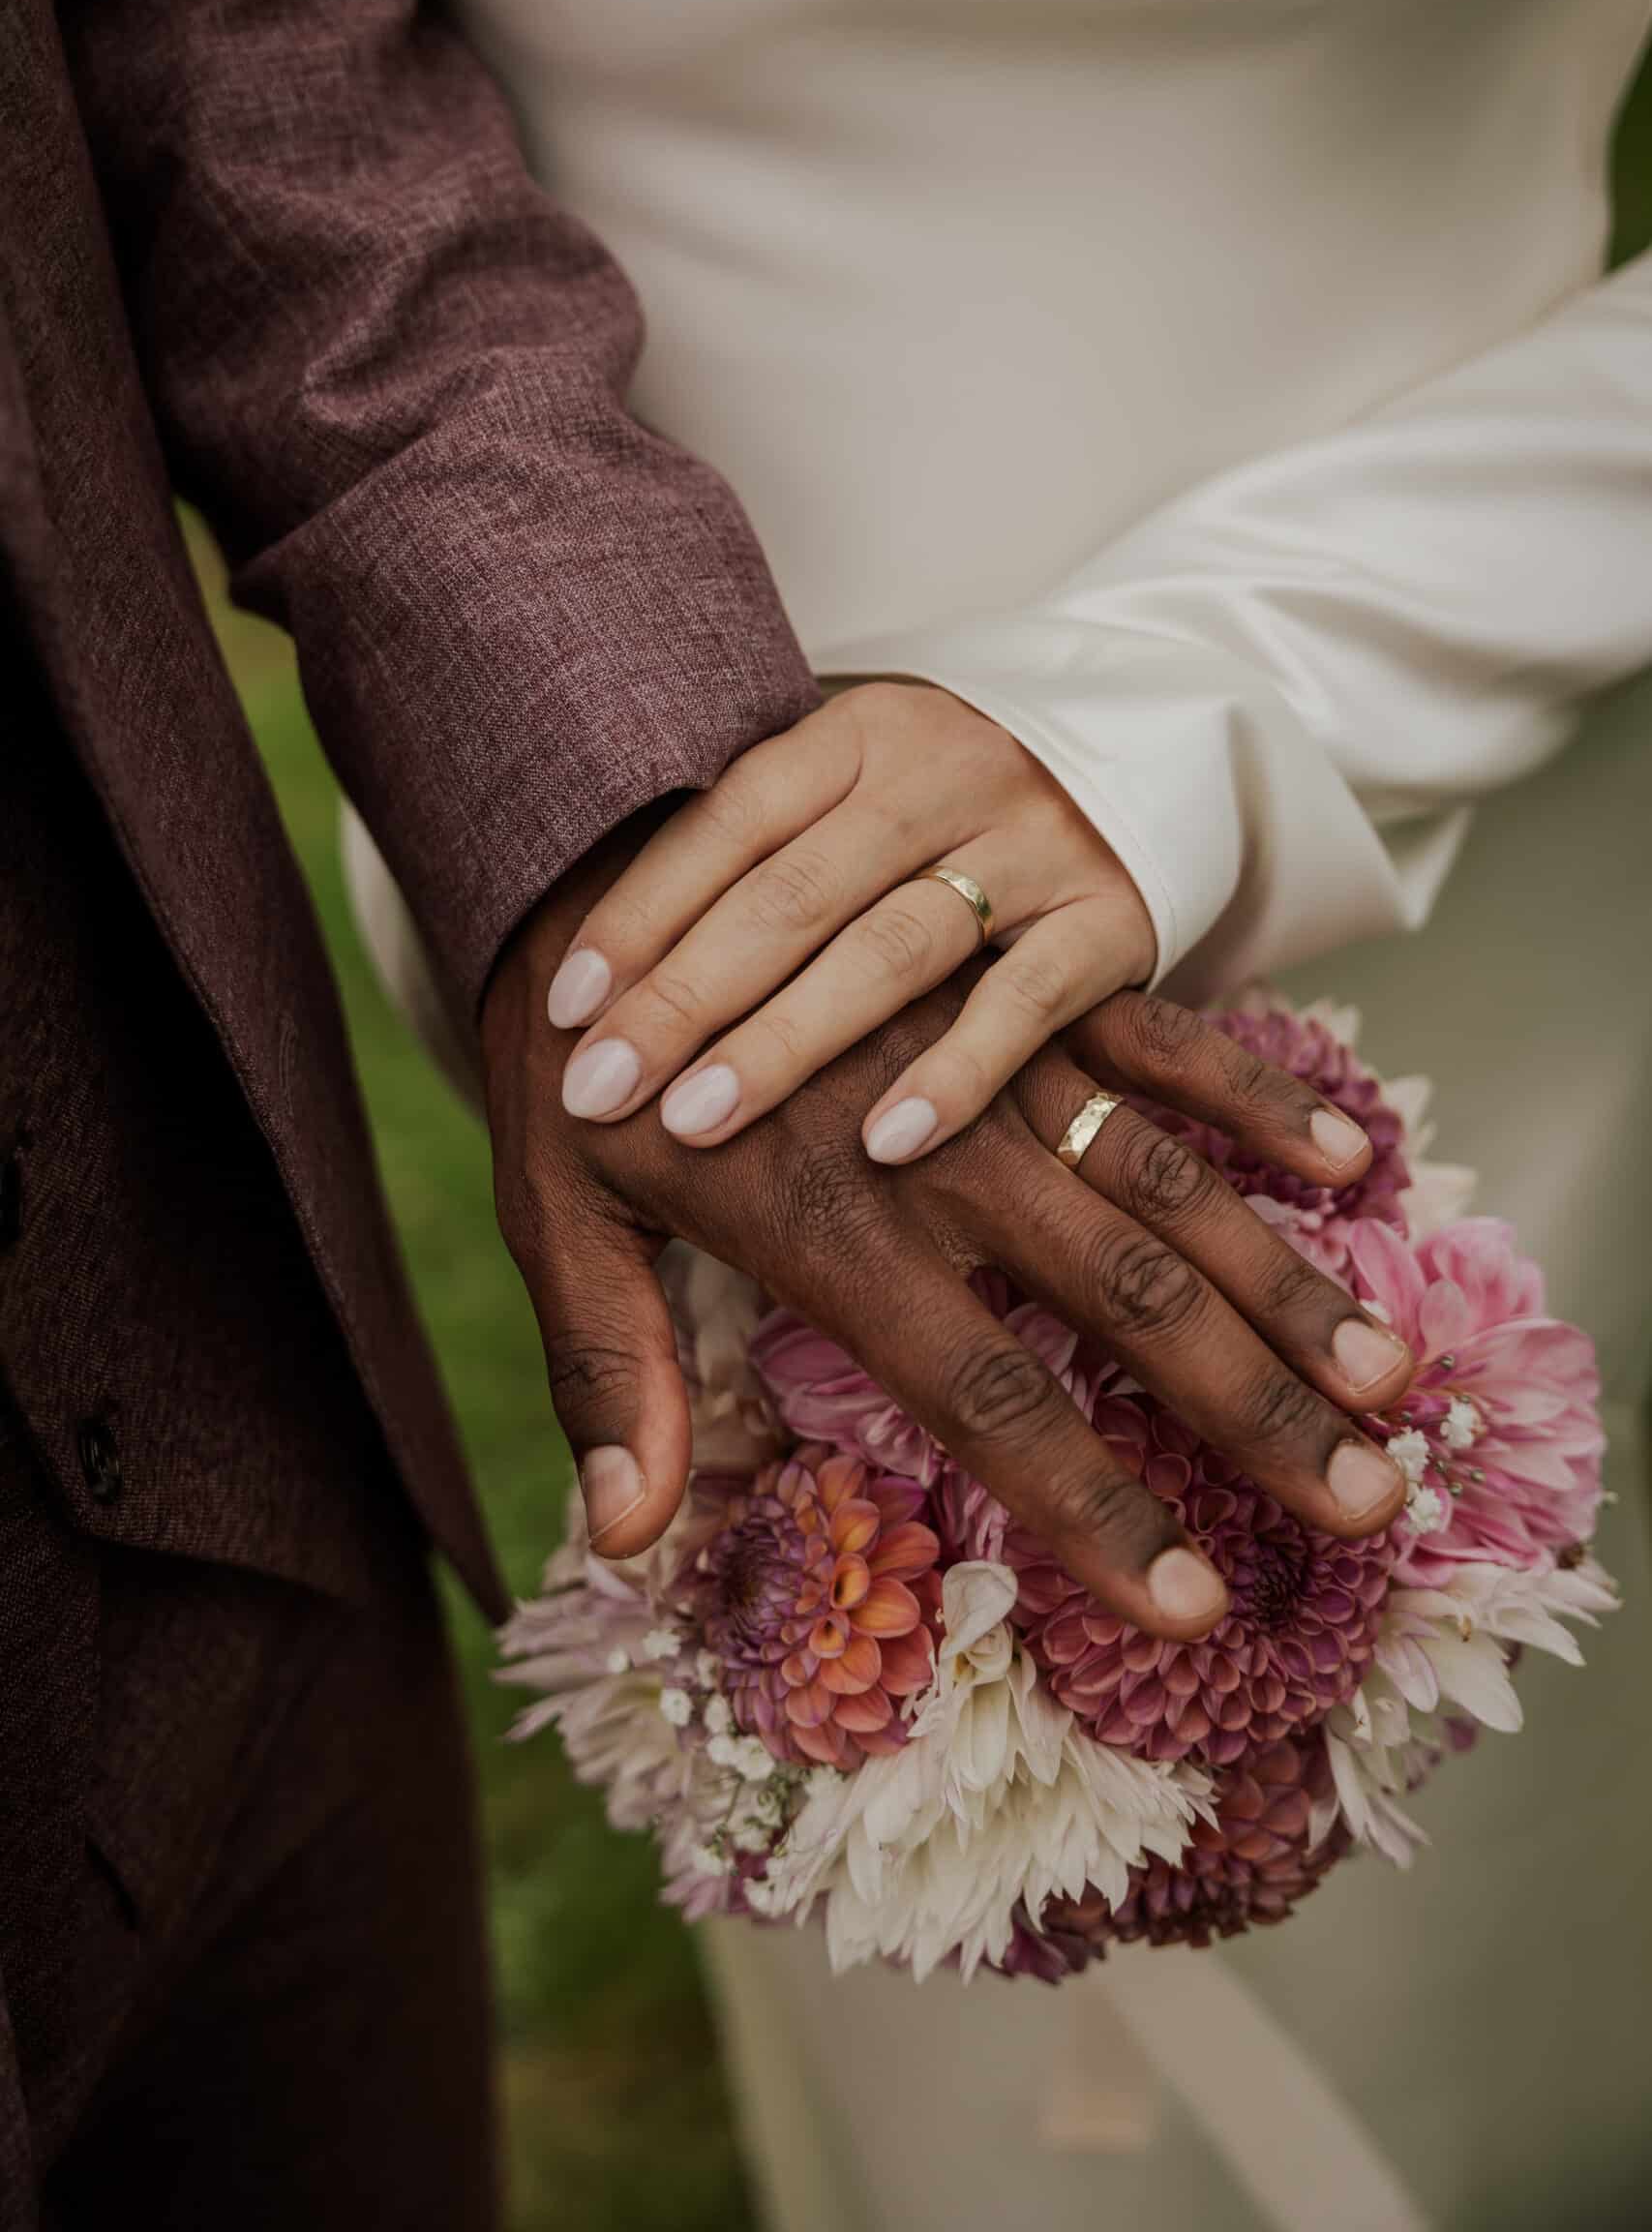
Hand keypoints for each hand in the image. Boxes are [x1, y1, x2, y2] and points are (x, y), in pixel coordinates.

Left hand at [482, 819, 1410, 1641]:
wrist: (591, 870)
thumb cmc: (578, 1076)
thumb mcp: (555, 1219)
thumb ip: (608, 1375)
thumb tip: (618, 1542)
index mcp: (834, 1236)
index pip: (989, 1401)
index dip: (1095, 1510)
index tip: (1195, 1607)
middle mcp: (940, 1157)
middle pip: (1127, 1301)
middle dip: (1255, 1411)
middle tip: (1370, 1500)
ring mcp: (991, 1064)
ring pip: (1169, 1184)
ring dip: (1288, 1281)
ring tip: (1393, 1375)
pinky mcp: (1015, 987)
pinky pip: (1159, 1041)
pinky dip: (1254, 1099)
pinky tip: (1353, 1158)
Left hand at [542, 683, 1155, 1161]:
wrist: (1156, 747)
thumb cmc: (952, 812)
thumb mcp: (860, 792)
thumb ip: (763, 862)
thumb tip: (604, 988)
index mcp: (860, 733)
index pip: (731, 819)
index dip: (642, 911)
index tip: (565, 1004)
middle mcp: (944, 774)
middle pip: (794, 893)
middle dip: (684, 997)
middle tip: (598, 1089)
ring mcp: (1035, 844)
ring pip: (893, 947)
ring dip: (787, 1040)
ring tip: (698, 1121)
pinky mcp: (1114, 919)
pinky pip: (1027, 1005)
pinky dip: (953, 1075)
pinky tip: (883, 1145)